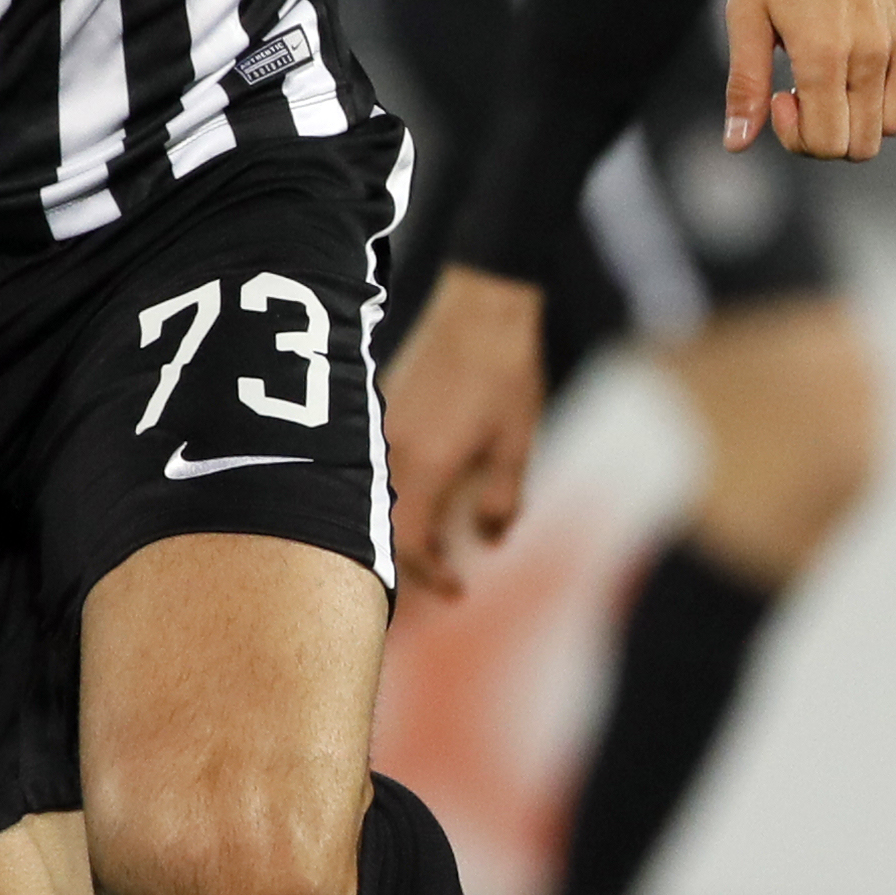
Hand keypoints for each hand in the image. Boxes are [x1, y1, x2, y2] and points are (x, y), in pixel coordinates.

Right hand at [382, 265, 550, 589]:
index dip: (432, 575)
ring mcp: (382, 430)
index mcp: (427, 465)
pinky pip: (379, 470)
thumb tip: (488, 542)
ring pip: (378, 500)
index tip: (459, 591)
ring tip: (438, 541)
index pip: (412, 544)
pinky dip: (399, 496)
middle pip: (385, 529)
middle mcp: (394, 452)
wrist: (481, 303)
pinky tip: (424, 495)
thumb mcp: (517, 443)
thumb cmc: (504, 372)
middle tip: (445, 577)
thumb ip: (502, 499)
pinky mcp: (381, 411)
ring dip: (404, 528)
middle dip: (413, 561)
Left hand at [722, 0, 895, 160]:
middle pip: (862, 146)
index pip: (827, 144)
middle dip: (824, 136)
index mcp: (824, 56)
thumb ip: (744, 85)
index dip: (797, 137)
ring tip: (831, 81)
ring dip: (859, 121)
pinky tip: (858, 67)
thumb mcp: (745, 15)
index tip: (779, 95)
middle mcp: (869, 54)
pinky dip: (890, 98)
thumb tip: (736, 144)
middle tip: (799, 93)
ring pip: (894, 125)